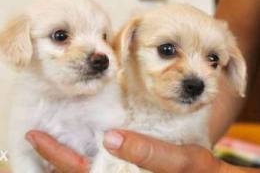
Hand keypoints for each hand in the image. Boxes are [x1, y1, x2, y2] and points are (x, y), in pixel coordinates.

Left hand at [26, 130, 257, 172]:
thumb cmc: (201, 172)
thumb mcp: (184, 160)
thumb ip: (150, 153)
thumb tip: (111, 137)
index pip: (80, 171)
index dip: (56, 155)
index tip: (36, 136)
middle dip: (53, 158)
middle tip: (34, 136)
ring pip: (86, 170)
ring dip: (64, 157)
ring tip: (49, 138)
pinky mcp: (127, 170)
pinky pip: (98, 165)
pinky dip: (83, 156)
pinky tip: (81, 142)